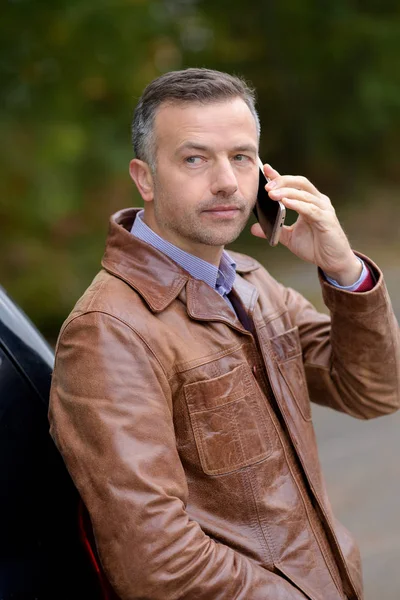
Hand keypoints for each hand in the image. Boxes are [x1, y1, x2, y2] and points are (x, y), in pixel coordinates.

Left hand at [251, 164, 361, 285]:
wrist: (333, 262)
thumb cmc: (315, 247)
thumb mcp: (289, 238)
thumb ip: (274, 230)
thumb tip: (254, 228)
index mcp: (309, 202)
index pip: (293, 184)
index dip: (279, 175)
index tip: (265, 168)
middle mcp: (318, 201)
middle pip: (300, 183)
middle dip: (282, 181)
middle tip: (266, 186)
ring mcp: (324, 209)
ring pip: (304, 194)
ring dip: (287, 192)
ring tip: (271, 194)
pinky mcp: (327, 220)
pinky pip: (310, 209)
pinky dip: (297, 204)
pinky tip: (286, 203)